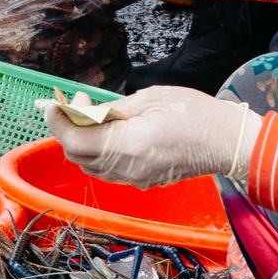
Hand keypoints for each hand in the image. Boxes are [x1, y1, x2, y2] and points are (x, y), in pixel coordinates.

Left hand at [43, 87, 261, 187]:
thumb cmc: (197, 115)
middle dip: (68, 128)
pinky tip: (108, 131)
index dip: (58, 122)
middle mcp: (129, 168)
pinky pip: (108, 169)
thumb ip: (114, 108)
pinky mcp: (143, 180)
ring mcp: (136, 178)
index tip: (50, 104)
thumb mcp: (152, 98)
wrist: (227, 142)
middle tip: (76, 102)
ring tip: (91, 115)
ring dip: (82, 141)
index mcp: (130, 145)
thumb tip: (88, 111)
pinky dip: (98, 151)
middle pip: (78, 155)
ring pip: (90, 165)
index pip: (77, 140)